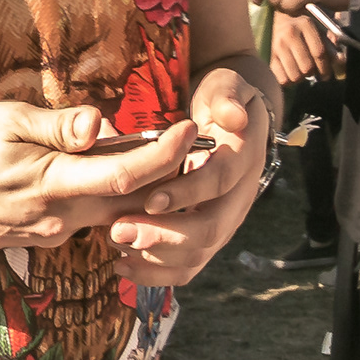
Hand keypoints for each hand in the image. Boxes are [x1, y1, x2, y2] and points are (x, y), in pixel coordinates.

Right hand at [0, 101, 194, 266]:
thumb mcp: (2, 121)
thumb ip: (56, 125)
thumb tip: (101, 124)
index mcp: (53, 183)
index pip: (125, 175)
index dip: (164, 154)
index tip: (190, 128)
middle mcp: (64, 217)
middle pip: (135, 199)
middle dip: (172, 172)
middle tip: (201, 141)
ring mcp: (60, 233)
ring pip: (119, 210)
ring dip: (147, 184)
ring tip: (168, 152)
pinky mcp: (54, 237)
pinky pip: (97, 216)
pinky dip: (117, 195)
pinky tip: (118, 172)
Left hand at [108, 78, 265, 288]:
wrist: (236, 116)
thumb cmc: (223, 98)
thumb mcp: (227, 87)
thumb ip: (228, 98)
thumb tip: (232, 116)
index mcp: (242, 159)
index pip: (220, 182)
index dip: (188, 192)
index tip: (151, 198)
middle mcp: (238, 196)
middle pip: (211, 229)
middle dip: (166, 236)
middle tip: (119, 232)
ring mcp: (224, 218)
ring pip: (200, 253)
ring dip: (158, 258)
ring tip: (117, 250)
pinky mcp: (207, 232)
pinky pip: (189, 264)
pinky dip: (158, 272)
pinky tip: (123, 269)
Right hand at [269, 11, 344, 89]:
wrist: (273, 19)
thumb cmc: (300, 27)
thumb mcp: (315, 29)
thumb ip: (329, 44)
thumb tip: (341, 61)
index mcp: (306, 25)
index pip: (319, 52)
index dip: (326, 68)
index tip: (326, 75)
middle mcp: (290, 34)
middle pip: (307, 67)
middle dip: (312, 73)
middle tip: (312, 72)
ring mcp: (277, 45)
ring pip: (295, 75)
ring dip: (300, 78)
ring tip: (300, 72)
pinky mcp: (268, 56)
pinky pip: (282, 79)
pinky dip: (288, 81)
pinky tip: (289, 74)